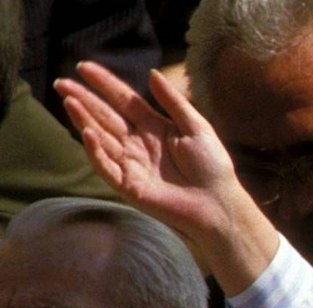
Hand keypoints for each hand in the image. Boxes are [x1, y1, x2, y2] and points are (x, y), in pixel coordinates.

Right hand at [55, 61, 279, 292]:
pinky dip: (96, 151)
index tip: (83, 66)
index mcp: (154, 126)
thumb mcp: (197, 128)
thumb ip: (174, 102)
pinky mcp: (129, 185)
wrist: (219, 204)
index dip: (104, 83)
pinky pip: (107, 167)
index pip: (124, 100)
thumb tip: (152, 72)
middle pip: (106, 116)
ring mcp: (131, 163)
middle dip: (84, 99)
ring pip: (101, 138)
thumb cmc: (213, 167)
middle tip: (61, 82)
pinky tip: (89, 134)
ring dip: (83, 120)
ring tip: (69, 101)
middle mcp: (137, 143)